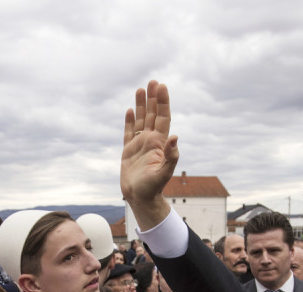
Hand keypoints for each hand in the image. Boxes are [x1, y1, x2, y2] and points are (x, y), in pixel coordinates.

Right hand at [120, 80, 178, 228]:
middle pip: (152, 114)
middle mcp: (150, 141)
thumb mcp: (164, 172)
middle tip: (153, 82)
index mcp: (159, 143)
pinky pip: (128, 132)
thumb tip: (174, 137)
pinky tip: (129, 110)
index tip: (162, 87)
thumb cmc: (153, 188)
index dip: (162, 102)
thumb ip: (171, 156)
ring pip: (140, 120)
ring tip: (141, 89)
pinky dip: (129, 121)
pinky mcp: (128, 151)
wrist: (140, 198)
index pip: (162, 117)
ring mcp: (139, 145)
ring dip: (140, 105)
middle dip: (153, 98)